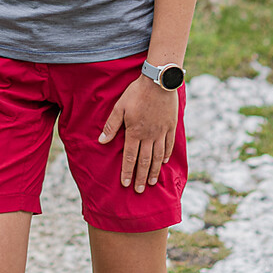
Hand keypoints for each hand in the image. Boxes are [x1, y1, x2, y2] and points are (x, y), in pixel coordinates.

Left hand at [98, 74, 177, 191]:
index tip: (126, 184)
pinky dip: (166, 155)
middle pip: (144, 161)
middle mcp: (149, 136)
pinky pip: (169, 144)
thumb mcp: (120, 107)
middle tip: (139, 190)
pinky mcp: (170, 126)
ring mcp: (161, 132)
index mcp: (135, 132)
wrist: (158, 81)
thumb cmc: (136, 93)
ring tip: (151, 182)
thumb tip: (101, 141)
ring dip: (154, 170)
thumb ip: (111, 125)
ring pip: (158, 156)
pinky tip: (164, 162)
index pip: (130, 157)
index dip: (127, 171)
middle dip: (141, 177)